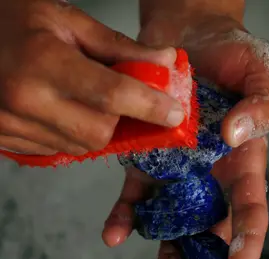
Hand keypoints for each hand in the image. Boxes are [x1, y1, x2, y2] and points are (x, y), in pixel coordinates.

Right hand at [0, 0, 183, 155]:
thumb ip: (118, 46)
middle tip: (119, 99)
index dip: (150, 106)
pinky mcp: (5, 139)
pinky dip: (73, 135)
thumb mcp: (67, 21)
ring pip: (81, 146)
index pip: (112, 95)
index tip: (174, 113)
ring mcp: (11, 125)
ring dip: (97, 128)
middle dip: (120, 119)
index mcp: (43, 63)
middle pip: (100, 132)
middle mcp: (25, 101)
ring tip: (86, 100)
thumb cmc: (15, 20)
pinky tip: (65, 111)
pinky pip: (58, 150)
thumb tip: (165, 61)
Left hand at [102, 14, 268, 258]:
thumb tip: (234, 136)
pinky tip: (117, 233)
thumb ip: (263, 108)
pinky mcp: (148, 154)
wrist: (195, 38)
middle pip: (211, 222)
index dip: (249, 237)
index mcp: (243, 158)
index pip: (251, 206)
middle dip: (205, 256)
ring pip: (173, 216)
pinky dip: (128, 214)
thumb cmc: (237, 56)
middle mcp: (210, 170)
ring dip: (167, 245)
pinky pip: (137, 190)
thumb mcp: (265, 76)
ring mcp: (177, 166)